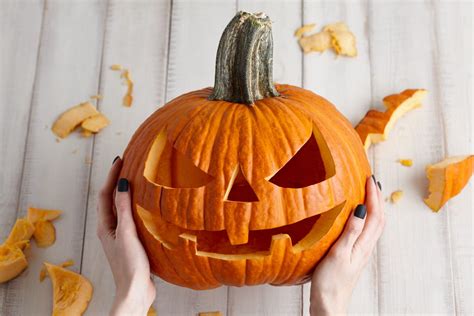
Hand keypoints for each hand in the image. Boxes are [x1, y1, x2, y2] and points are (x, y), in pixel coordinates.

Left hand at [97, 157, 155, 315]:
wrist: (135, 291)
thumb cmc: (129, 265)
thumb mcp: (126, 233)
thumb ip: (123, 208)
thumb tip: (121, 183)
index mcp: (105, 226)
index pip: (105, 194)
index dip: (111, 175)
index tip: (120, 159)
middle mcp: (111, 229)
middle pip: (110, 199)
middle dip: (117, 181)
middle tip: (127, 165)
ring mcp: (121, 236)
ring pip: (121, 209)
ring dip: (126, 193)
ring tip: (137, 180)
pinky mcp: (131, 242)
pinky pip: (131, 218)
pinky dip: (136, 207)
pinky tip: (147, 206)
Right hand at [310, 176, 384, 315]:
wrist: (329, 304)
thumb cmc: (330, 282)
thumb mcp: (339, 253)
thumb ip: (351, 231)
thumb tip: (362, 209)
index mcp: (364, 245)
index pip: (375, 215)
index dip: (374, 196)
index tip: (370, 178)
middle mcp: (366, 247)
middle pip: (378, 219)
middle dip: (377, 198)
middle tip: (370, 181)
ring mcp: (360, 252)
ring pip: (373, 225)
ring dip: (372, 207)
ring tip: (366, 194)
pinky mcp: (353, 255)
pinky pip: (364, 231)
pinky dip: (364, 218)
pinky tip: (354, 216)